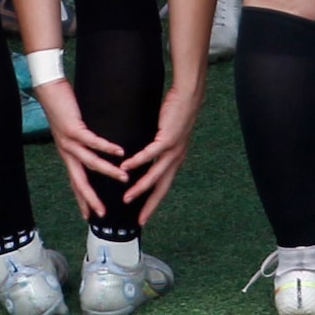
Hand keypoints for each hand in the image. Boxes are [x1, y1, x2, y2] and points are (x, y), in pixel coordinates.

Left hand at [36, 78, 127, 219]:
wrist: (47, 89)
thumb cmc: (62, 106)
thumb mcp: (71, 129)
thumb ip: (81, 141)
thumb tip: (94, 148)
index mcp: (67, 154)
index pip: (75, 182)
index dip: (82, 199)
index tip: (89, 215)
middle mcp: (66, 152)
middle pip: (79, 181)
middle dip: (90, 198)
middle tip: (102, 213)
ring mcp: (69, 141)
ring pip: (90, 163)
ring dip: (108, 172)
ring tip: (124, 178)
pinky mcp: (73, 128)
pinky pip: (92, 141)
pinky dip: (106, 147)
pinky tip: (119, 151)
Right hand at [119, 81, 204, 222]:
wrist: (189, 95)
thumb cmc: (176, 111)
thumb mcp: (167, 134)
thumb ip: (158, 146)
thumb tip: (146, 154)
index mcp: (175, 159)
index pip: (164, 185)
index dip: (154, 201)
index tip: (143, 216)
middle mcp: (176, 158)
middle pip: (162, 187)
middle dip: (149, 204)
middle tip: (139, 219)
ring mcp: (173, 149)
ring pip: (155, 174)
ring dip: (140, 187)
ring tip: (126, 197)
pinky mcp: (167, 138)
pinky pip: (150, 154)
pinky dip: (137, 162)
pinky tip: (126, 167)